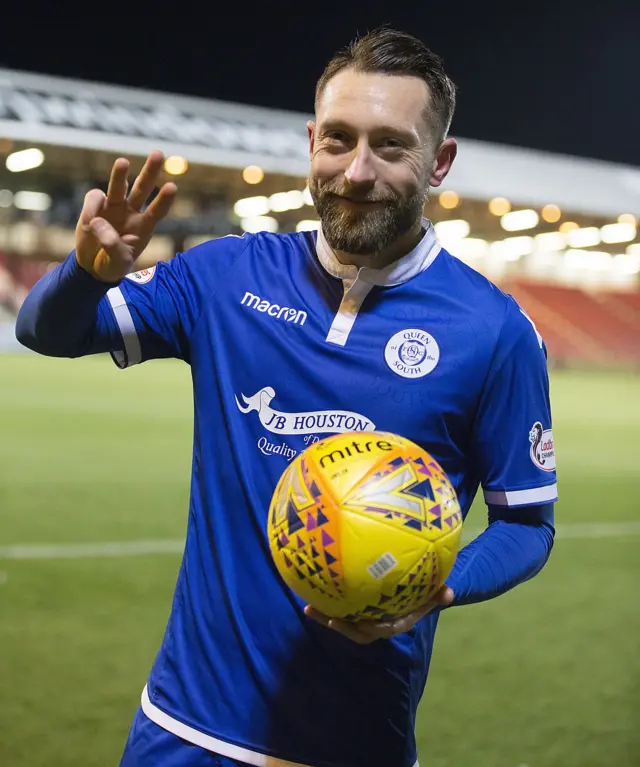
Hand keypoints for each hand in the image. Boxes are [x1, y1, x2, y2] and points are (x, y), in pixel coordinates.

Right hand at [75, 150, 176, 282]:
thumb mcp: (118, 263)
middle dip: (150, 171)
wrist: (93, 266)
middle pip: (142, 188)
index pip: (157, 211)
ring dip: (120, 174)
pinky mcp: (95, 206)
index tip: (172, 187)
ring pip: (118, 186)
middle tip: (158, 154)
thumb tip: (98, 223)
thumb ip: (112, 245)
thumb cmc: (113, 265)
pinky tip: (88, 224)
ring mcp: (113, 207)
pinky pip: (94, 198)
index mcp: (144, 227)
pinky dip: (91, 207)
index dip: (164, 200)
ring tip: (124, 162)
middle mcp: (131, 213)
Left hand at [304, 585, 453, 644]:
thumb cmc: (425, 593)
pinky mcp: (357, 612)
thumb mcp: (434, 593)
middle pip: (358, 632)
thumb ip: (440, 594)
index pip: (383, 630)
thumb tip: (449, 592)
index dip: (370, 628)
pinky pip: (342, 612)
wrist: (418, 596)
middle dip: (342, 627)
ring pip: (346, 624)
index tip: (359, 621)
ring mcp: (367, 619)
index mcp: (396, 623)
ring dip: (327, 617)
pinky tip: (312, 594)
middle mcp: (379, 625)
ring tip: (310, 607)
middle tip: (327, 616)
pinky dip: (327, 606)